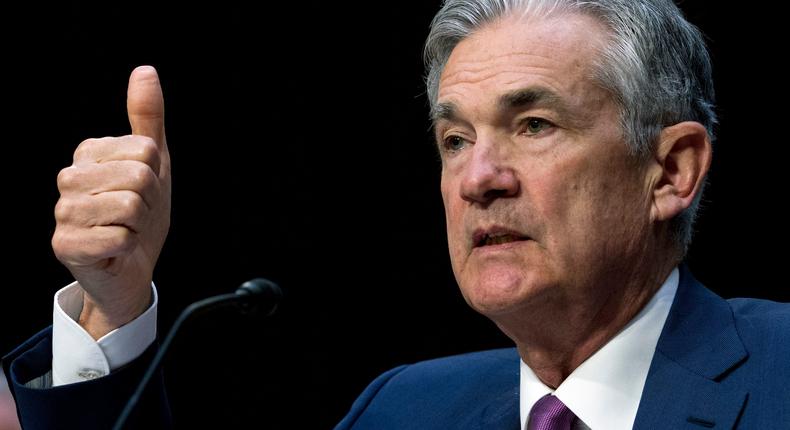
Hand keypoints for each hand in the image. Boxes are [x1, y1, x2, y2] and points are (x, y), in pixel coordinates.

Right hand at [52, 66, 170, 338]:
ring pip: (130, 206)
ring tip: (125, 229)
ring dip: (139, 224)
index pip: (144, 150)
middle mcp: (69, 178)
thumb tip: (145, 70)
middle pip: (138, 176)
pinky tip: (115, 248)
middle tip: (136, 215)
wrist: (132, 267)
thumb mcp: (152, 161)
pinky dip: (129, 246)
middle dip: (150, 201)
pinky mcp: (66, 245)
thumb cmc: (141, 214)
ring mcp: (64, 212)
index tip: (142, 190)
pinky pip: (120, 236)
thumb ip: (147, 116)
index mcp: (88, 153)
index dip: (155, 176)